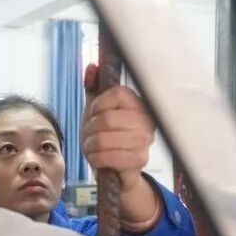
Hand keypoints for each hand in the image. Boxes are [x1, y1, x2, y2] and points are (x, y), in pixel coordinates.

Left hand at [81, 64, 154, 192]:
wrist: (114, 168)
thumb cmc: (105, 135)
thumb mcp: (96, 109)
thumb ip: (94, 87)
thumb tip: (92, 67)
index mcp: (138, 104)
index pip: (117, 94)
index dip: (98, 104)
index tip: (94, 113)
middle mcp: (146, 121)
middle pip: (107, 118)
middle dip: (89, 129)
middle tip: (89, 135)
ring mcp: (145, 142)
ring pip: (105, 139)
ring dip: (90, 145)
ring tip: (92, 147)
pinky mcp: (139, 161)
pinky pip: (109, 157)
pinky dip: (96, 158)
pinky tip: (97, 159)